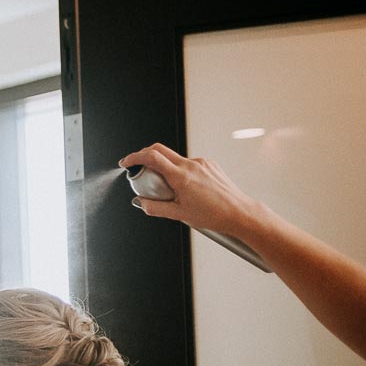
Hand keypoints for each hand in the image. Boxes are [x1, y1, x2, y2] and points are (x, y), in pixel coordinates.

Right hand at [119, 143, 268, 238]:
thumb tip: (140, 202)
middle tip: (138, 167)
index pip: (152, 157)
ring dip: (164, 165)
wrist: (239, 213)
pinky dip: (179, 170)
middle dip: (145, 155)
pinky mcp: (210, 165)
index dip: (134, 157)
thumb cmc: (214, 215)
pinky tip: (184, 187)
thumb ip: (155, 207)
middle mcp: (191, 165)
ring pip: (175, 157)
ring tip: (166, 186)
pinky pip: (188, 163)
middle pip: (160, 150)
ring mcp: (202, 163)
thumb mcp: (178, 214)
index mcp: (181, 176)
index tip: (126, 162)